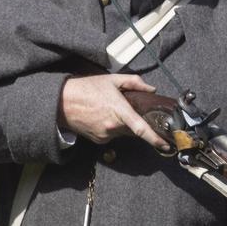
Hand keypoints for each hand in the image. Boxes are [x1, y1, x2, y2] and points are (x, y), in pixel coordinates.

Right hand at [57, 73, 172, 151]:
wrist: (60, 102)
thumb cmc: (85, 88)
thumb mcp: (111, 80)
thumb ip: (134, 82)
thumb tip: (151, 89)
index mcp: (119, 111)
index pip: (141, 129)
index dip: (155, 139)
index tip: (166, 145)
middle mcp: (113, 126)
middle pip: (134, 130)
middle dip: (136, 122)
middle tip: (127, 110)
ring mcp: (106, 135)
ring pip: (124, 133)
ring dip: (123, 125)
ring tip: (109, 110)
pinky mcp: (99, 141)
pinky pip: (113, 136)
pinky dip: (113, 129)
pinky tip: (102, 117)